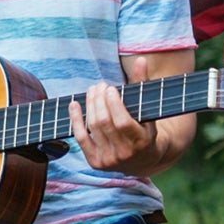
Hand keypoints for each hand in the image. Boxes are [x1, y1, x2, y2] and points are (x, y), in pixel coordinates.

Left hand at [70, 58, 160, 175]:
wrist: (143, 160)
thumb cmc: (146, 128)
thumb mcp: (149, 110)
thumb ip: (143, 86)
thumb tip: (141, 60)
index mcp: (141, 142)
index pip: (122, 122)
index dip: (113, 104)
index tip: (111, 89)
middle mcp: (124, 154)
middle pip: (104, 123)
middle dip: (99, 100)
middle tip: (100, 86)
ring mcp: (108, 160)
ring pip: (92, 128)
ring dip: (90, 105)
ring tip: (93, 91)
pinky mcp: (95, 163)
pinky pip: (81, 138)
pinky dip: (76, 120)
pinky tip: (74, 104)